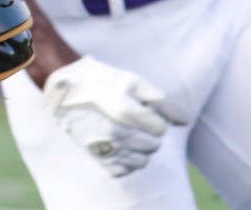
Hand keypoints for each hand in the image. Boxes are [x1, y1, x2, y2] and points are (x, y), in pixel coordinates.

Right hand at [43, 56, 188, 176]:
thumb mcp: (133, 81)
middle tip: (134, 120)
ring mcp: (107, 147)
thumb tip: (184, 121)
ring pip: (142, 160)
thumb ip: (161, 102)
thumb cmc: (103, 81)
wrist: (66, 89)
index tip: (144, 111)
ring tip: (128, 133)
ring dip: (140, 148)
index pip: (161, 129)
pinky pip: (124, 169)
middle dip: (149, 133)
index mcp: (128, 113)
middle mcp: (118, 134)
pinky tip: (121, 146)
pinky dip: (127, 160)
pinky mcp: (98, 157)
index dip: (155, 118)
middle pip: (154, 146)